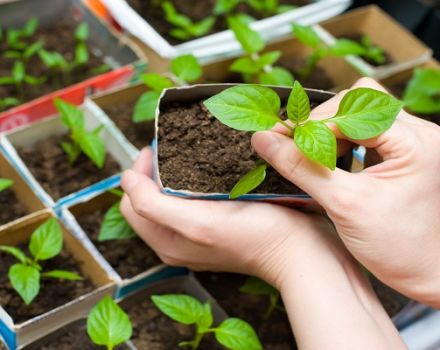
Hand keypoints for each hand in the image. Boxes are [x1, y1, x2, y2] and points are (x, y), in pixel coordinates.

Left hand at [120, 148, 337, 284]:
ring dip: (172, 174)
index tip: (158, 148)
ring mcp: (196, 235)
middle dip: (154, 170)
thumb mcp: (197, 223)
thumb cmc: (254, 236)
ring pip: (168, 198)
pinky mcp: (215, 228)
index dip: (140, 171)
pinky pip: (189, 201)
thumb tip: (125, 180)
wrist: (298, 251)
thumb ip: (152, 205)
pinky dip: (190, 182)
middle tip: (173, 148)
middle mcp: (176, 241)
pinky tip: (207, 171)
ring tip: (188, 156)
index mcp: (165, 240)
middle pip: (147, 198)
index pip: (131, 200)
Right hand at [252, 77, 439, 306]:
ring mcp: (414, 143)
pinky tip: (332, 163)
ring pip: (362, 115)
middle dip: (323, 122)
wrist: (429, 274)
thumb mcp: (343, 205)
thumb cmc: (398, 247)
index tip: (282, 139)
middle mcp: (420, 134)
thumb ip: (301, 168)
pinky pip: (368, 133)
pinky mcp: (405, 155)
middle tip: (298, 146)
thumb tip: (264, 140)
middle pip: (359, 102)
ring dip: (332, 132)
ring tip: (316, 157)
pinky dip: (344, 143)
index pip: (351, 109)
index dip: (313, 124)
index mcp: (416, 142)